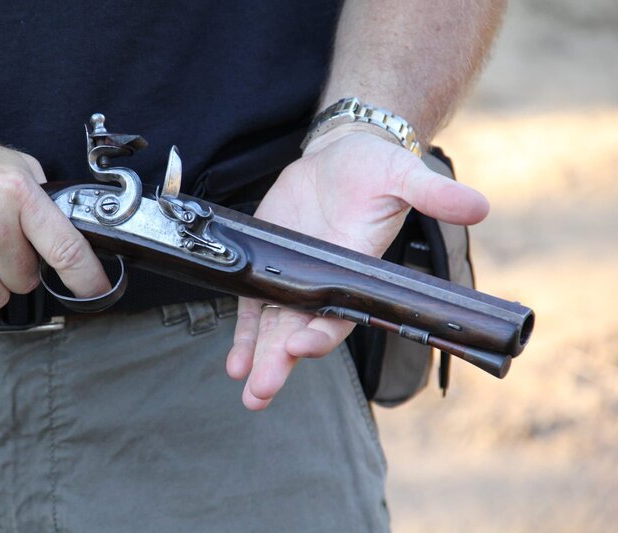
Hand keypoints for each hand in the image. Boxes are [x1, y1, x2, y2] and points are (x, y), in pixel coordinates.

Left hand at [225, 127, 489, 409]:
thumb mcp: (404, 174)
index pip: (341, 312)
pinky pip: (254, 305)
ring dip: (258, 357)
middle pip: (300, 330)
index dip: (321, 331)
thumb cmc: (377, 167)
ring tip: (243, 384)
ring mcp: (295, 277)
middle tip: (260, 392)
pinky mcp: (270, 264)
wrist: (342, 155)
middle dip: (279, 362)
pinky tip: (234, 362)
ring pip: (273, 326)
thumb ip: (433, 193)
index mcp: (358, 271)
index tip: (300, 345)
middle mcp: (326, 283)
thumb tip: (478, 206)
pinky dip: (244, 333)